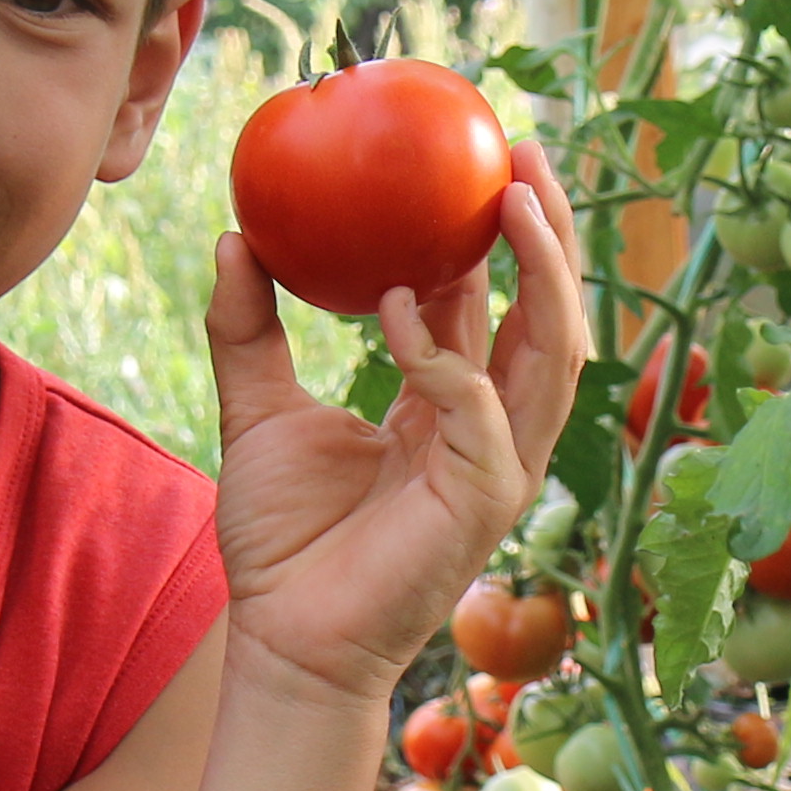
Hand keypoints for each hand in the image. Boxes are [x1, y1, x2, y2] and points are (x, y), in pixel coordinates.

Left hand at [201, 143, 590, 707]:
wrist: (284, 639)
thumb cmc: (282, 542)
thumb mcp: (256, 409)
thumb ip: (249, 327)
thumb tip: (237, 236)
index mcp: (452, 405)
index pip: (494, 304)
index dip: (495, 231)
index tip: (476, 154)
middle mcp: (491, 430)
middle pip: (551, 314)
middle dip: (550, 230)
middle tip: (519, 150)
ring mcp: (500, 466)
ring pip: (552, 353)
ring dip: (542, 270)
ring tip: (513, 196)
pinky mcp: (486, 502)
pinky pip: (480, 409)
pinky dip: (445, 355)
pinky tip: (395, 309)